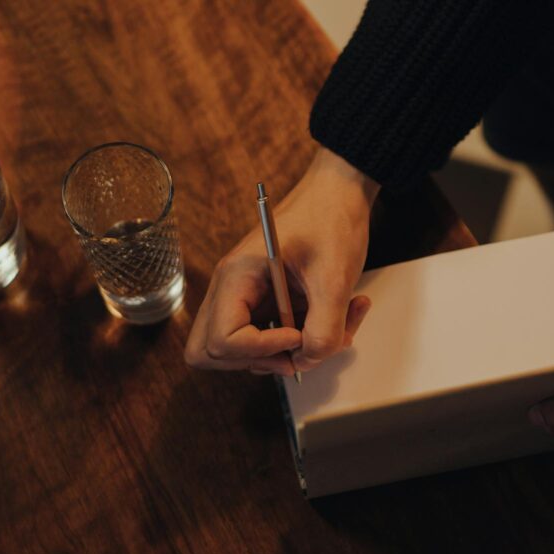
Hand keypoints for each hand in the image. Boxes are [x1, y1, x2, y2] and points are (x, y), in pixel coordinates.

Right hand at [185, 147, 377, 374]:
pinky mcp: (270, 303)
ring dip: (292, 351)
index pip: (222, 340)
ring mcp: (249, 298)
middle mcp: (233, 290)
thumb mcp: (334, 277)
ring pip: (246, 352)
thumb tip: (309, 361)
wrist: (341, 192)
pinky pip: (276, 338)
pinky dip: (308, 338)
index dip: (260, 349)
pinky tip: (343, 313)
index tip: (297, 334)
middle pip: (211, 352)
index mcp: (237, 277)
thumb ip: (325, 329)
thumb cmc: (331, 219)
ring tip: (336, 324)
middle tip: (295, 347)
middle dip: (256, 360)